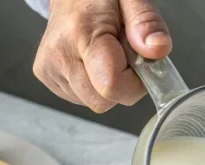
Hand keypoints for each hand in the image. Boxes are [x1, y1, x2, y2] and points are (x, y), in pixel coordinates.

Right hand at [32, 0, 171, 111]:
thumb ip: (146, 22)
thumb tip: (158, 49)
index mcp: (82, 33)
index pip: (111, 85)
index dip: (135, 83)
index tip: (140, 63)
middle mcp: (60, 54)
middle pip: (102, 101)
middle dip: (123, 85)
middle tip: (123, 55)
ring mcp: (49, 68)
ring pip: (93, 103)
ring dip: (108, 85)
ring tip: (105, 54)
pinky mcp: (46, 76)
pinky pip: (82, 98)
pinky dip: (94, 85)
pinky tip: (91, 61)